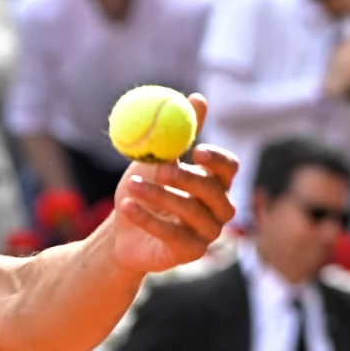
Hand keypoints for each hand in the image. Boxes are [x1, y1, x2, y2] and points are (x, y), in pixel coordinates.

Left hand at [103, 94, 238, 274]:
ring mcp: (207, 233)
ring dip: (159, 197)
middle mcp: (219, 208)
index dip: (216, 159)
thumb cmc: (143, 191)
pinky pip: (173, 236)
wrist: (120, 232)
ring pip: (191, 213)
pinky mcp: (190, 252)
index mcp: (215, 182)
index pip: (229, 168)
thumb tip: (198, 98)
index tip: (195, 149)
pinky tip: (126, 207)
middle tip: (162, 168)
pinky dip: (148, 220)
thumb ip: (177, 134)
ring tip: (131, 187)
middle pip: (213, 191)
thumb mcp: (154, 158)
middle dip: (187, 179)